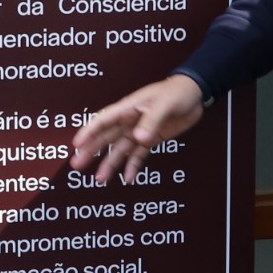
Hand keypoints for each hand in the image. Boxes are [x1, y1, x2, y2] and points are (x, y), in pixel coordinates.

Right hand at [67, 74, 204, 183]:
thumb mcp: (164, 104)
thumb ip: (151, 121)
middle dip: (90, 151)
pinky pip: (138, 155)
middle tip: (77, 165)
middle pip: (105, 137)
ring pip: (119, 149)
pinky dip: (133, 166)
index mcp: (128, 108)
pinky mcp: (152, 139)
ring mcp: (139, 131)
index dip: (89, 131)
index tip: (77, 144)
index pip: (103, 120)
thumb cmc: (177, 92)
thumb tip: (138, 139)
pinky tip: (128, 178)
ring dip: (109, 164)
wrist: (195, 94)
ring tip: (100, 179)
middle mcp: (129, 121)